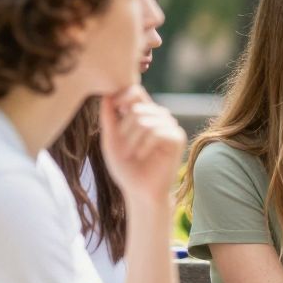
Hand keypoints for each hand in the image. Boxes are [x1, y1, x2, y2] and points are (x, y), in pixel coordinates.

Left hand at [99, 86, 186, 201]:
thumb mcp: (111, 140)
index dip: (121, 95)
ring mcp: (170, 126)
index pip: (135, 91)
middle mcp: (159, 117)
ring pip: (145, 120)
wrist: (140, 191)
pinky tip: (141, 156)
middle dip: (123, 128)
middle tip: (121, 148)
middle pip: (137, 107)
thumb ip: (109, 118)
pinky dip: (144, 145)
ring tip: (130, 154)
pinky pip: (157, 132)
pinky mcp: (178, 138)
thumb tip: (105, 94)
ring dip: (132, 139)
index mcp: (143, 114)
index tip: (112, 109)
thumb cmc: (126, 167)